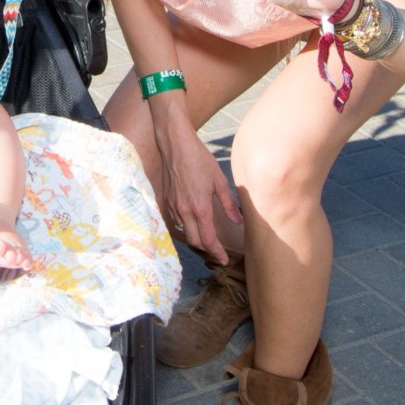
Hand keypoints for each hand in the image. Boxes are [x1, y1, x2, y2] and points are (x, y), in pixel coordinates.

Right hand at [159, 130, 241, 263]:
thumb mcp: (219, 180)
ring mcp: (173, 206)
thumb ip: (228, 204)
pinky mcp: (166, 200)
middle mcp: (184, 211)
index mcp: (200, 208)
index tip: (224, 259)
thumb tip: (238, 221)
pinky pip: (177, 221)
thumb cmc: (199, 159)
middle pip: (195, 241)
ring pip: (184, 232)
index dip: (217, 252)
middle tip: (218, 251)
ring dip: (196, 238)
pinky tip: (194, 222)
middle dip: (207, 249)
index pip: (208, 239)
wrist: (175, 145)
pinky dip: (186, 227)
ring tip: (208, 238)